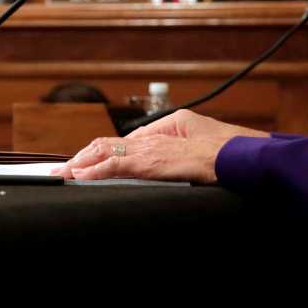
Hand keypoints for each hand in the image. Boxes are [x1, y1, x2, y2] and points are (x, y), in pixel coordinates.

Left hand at [54, 109, 266, 182]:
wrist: (243, 156)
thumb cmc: (231, 153)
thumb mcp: (201, 147)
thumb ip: (177, 150)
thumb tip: (159, 162)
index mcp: (166, 131)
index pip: (126, 142)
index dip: (102, 153)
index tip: (85, 163)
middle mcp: (155, 135)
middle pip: (109, 143)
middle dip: (84, 157)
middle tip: (64, 170)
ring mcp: (152, 147)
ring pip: (107, 151)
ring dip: (83, 164)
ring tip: (65, 174)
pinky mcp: (152, 161)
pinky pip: (117, 164)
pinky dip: (96, 170)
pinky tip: (82, 176)